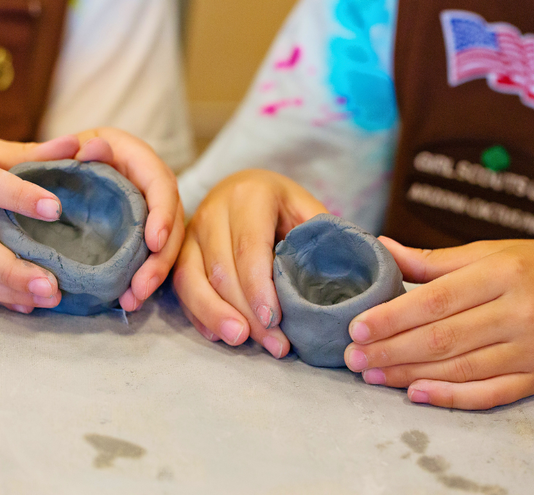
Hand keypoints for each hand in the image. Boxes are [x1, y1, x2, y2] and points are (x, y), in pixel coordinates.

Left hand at [72, 128, 184, 311]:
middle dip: (160, 260)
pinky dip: (143, 280)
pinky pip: (152, 259)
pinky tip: (129, 300)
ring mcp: (156, 216)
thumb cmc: (81, 151)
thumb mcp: (80, 143)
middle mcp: (158, 191)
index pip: (162, 188)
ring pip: (166, 248)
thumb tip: (91, 150)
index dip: (161, 215)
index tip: (154, 242)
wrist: (83, 162)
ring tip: (133, 301)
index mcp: (145, 163)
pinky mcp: (147, 236)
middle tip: (141, 288)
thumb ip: (81, 146)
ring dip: (153, 277)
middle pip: (172, 227)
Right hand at [173, 169, 327, 357]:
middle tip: (274, 345)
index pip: (248, 247)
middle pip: (222, 269)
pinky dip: (199, 314)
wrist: (242, 188)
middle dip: (246, 312)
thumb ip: (323, 235)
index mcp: (249, 196)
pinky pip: (181, 287)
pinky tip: (219, 334)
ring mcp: (191, 231)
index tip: (275, 320)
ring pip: (193, 279)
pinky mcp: (179, 251)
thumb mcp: (305, 209)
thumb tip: (354, 274)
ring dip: (216, 316)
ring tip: (240, 341)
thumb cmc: (282, 206)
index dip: (259, 287)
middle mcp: (213, 210)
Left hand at [344, 238, 533, 409]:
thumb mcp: (494, 252)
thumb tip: (382, 248)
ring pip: (459, 369)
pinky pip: (489, 394)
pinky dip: (451, 397)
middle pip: (442, 338)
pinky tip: (416, 394)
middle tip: (353, 356)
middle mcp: (518, 314)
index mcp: (503, 274)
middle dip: (390, 350)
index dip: (393, 315)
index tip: (357, 326)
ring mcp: (531, 351)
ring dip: (409, 374)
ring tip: (372, 374)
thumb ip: (436, 260)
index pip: (437, 300)